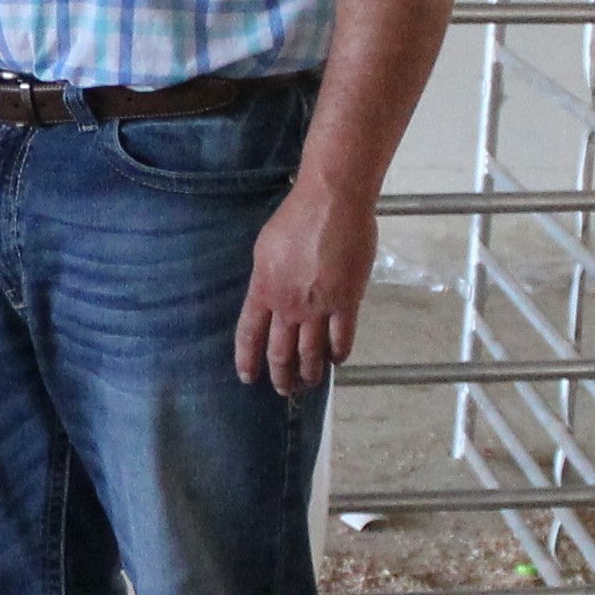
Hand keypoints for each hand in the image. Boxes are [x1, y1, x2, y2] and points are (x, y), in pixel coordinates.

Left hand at [235, 177, 373, 394]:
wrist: (331, 204)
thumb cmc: (296, 218)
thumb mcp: (265, 250)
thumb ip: (266, 278)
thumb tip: (267, 295)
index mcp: (263, 290)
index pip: (249, 335)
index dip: (248, 360)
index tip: (248, 377)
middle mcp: (287, 305)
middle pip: (280, 351)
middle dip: (281, 375)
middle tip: (284, 389)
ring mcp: (318, 307)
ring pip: (311, 352)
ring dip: (309, 372)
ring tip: (309, 383)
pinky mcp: (347, 302)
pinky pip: (342, 338)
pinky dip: (339, 353)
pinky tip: (337, 360)